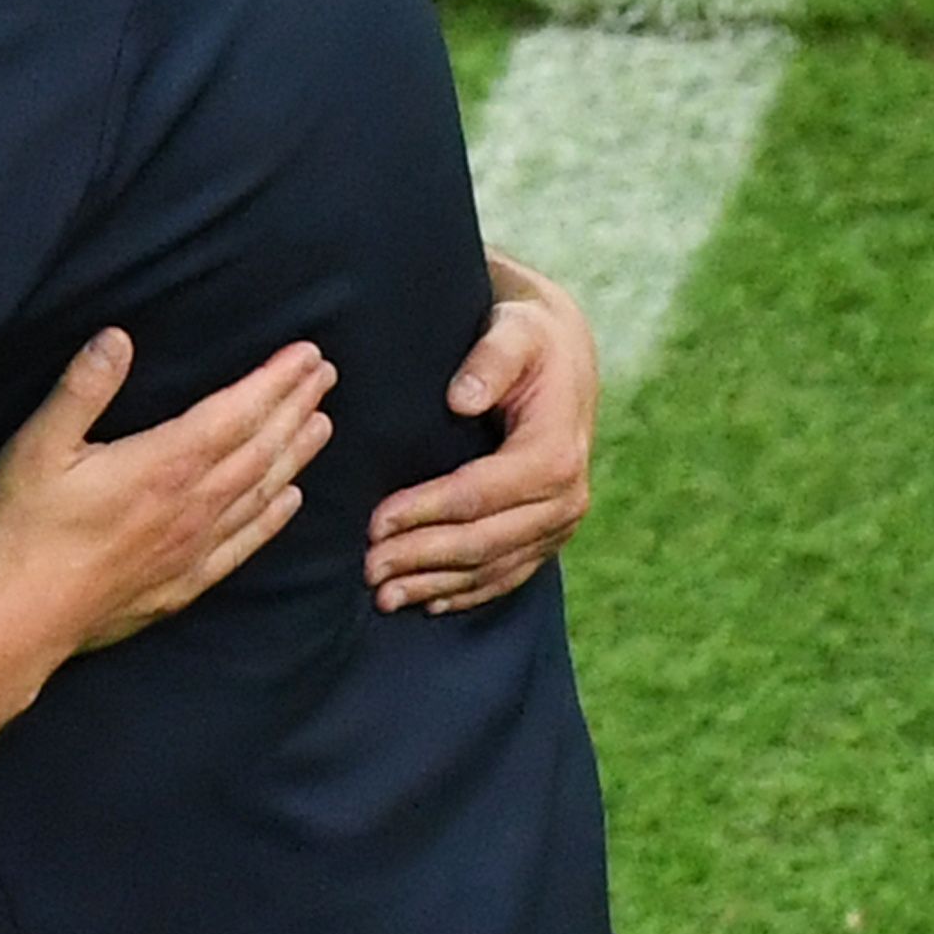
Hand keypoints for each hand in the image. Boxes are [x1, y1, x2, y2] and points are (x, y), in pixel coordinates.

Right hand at [0, 331, 331, 656]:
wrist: (21, 621)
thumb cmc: (25, 529)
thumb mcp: (37, 447)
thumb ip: (81, 389)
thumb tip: (117, 337)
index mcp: (163, 465)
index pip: (236, 413)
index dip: (275, 381)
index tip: (307, 355)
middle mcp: (191, 506)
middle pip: (261, 449)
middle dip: (296, 407)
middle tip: (325, 376)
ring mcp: (192, 549)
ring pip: (261, 492)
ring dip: (295, 455)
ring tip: (322, 424)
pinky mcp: (183, 584)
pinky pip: (244, 544)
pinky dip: (272, 518)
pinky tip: (289, 502)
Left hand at [363, 252, 599, 614]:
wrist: (561, 357)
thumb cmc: (527, 338)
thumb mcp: (514, 331)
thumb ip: (491, 359)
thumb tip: (462, 398)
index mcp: (555, 452)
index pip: (479, 493)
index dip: (425, 511)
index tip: (375, 521)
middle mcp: (567, 498)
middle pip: (483, 541)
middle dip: (422, 558)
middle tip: (367, 567)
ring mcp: (560, 524)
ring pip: (492, 567)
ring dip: (436, 585)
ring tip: (382, 594)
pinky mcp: (548, 536)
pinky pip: (508, 575)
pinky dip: (466, 592)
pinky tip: (428, 602)